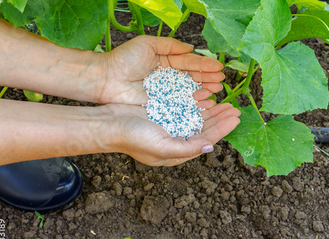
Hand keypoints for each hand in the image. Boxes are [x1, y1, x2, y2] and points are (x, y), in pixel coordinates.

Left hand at [97, 35, 224, 104]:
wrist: (107, 78)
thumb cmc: (124, 59)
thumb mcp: (148, 44)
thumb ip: (170, 45)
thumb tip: (191, 48)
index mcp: (167, 61)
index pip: (190, 63)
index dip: (205, 65)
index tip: (219, 68)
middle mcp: (169, 77)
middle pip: (193, 77)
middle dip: (209, 79)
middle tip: (221, 81)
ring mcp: (167, 92)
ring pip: (190, 91)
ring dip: (205, 91)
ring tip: (216, 91)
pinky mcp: (162, 104)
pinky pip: (181, 103)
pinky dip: (194, 104)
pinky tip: (205, 103)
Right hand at [107, 101, 239, 165]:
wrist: (107, 124)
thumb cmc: (132, 138)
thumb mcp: (162, 146)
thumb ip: (187, 148)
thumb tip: (210, 147)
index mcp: (178, 151)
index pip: (206, 139)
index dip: (222, 129)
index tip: (236, 117)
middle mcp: (176, 141)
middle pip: (204, 129)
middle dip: (220, 119)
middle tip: (235, 108)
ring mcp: (170, 127)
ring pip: (197, 119)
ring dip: (211, 111)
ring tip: (224, 102)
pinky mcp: (163, 114)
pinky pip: (185, 109)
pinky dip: (196, 104)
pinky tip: (205, 97)